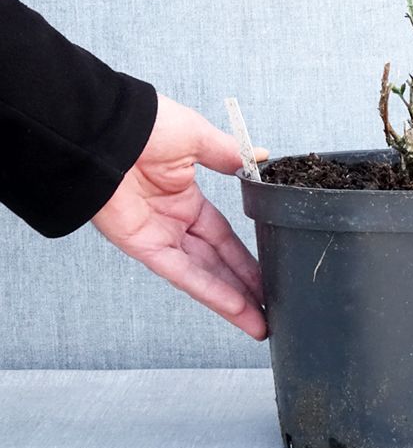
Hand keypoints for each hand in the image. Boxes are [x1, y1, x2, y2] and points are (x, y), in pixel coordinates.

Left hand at [92, 94, 268, 339]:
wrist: (106, 129)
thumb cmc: (146, 125)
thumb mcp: (198, 137)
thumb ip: (229, 154)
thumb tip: (261, 158)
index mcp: (185, 197)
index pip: (223, 235)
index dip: (245, 256)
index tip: (269, 270)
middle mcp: (173, 222)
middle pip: (217, 262)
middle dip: (245, 286)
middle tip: (271, 307)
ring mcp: (159, 236)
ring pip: (204, 275)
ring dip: (232, 300)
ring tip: (260, 322)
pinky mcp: (144, 246)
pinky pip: (183, 273)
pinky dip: (210, 291)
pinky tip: (236, 307)